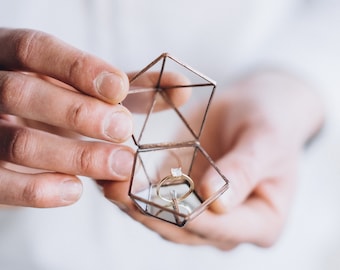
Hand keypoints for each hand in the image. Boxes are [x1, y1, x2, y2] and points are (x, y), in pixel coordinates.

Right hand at [0, 28, 133, 206]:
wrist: (10, 133)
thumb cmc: (59, 104)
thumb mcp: (88, 89)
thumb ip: (133, 88)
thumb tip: (182, 89)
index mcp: (13, 58)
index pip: (35, 49)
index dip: (77, 67)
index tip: (118, 88)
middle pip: (23, 93)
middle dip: (78, 112)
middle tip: (123, 128)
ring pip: (18, 142)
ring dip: (75, 156)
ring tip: (121, 165)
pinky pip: (2, 185)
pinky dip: (41, 191)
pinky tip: (77, 190)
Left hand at [102, 70, 323, 249]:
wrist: (255, 110)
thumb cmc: (270, 123)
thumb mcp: (266, 141)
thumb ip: (244, 171)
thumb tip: (216, 204)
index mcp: (262, 222)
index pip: (223, 229)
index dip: (191, 216)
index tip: (160, 199)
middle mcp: (228, 226)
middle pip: (186, 229)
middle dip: (150, 211)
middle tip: (117, 190)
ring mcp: (202, 212)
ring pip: (165, 218)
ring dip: (134, 202)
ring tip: (108, 182)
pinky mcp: (183, 193)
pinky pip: (157, 197)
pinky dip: (135, 188)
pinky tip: (114, 175)